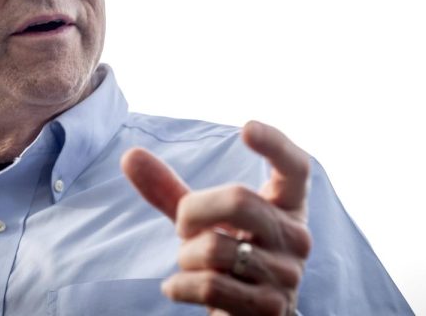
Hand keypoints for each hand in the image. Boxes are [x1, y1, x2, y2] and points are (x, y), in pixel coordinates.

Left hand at [121, 121, 311, 315]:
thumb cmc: (226, 257)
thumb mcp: (203, 221)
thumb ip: (170, 190)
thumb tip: (129, 155)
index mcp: (288, 206)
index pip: (296, 167)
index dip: (276, 144)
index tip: (246, 127)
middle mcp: (296, 237)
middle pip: (240, 200)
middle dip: (193, 212)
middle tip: (183, 228)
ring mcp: (287, 275)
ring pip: (215, 248)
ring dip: (186, 257)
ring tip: (190, 266)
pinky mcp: (270, 309)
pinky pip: (210, 286)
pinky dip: (180, 286)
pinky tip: (177, 288)